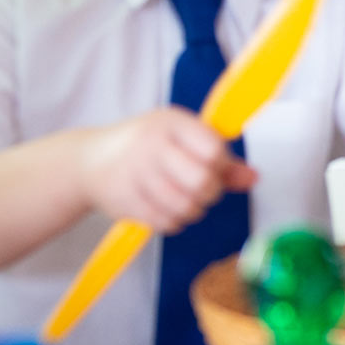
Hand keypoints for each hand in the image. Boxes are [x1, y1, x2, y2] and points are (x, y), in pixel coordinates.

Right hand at [79, 108, 255, 231]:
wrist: (89, 160)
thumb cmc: (146, 146)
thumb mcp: (181, 140)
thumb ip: (220, 159)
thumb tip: (254, 178)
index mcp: (171, 122)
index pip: (213, 149)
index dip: (221, 165)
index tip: (214, 167)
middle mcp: (151, 145)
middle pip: (202, 181)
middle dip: (210, 192)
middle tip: (203, 189)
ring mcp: (135, 173)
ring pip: (186, 206)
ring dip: (193, 210)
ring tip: (186, 199)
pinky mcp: (125, 200)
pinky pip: (166, 222)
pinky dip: (174, 221)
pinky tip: (167, 208)